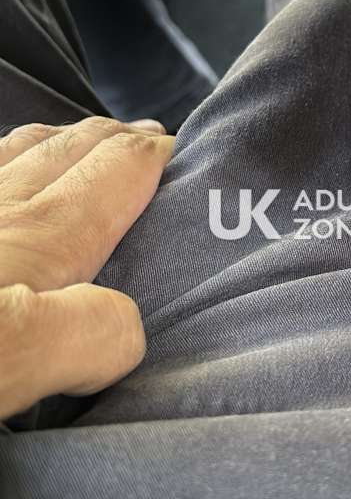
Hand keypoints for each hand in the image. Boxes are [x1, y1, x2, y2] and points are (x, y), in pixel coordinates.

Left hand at [0, 117, 174, 419]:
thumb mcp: (5, 361)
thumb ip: (83, 333)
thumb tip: (128, 329)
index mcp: (31, 243)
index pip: (114, 176)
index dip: (153, 156)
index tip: (183, 152)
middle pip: (72, 152)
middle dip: (118, 138)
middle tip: (152, 138)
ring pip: (21, 152)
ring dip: (66, 140)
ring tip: (91, 141)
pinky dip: (6, 160)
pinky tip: (5, 172)